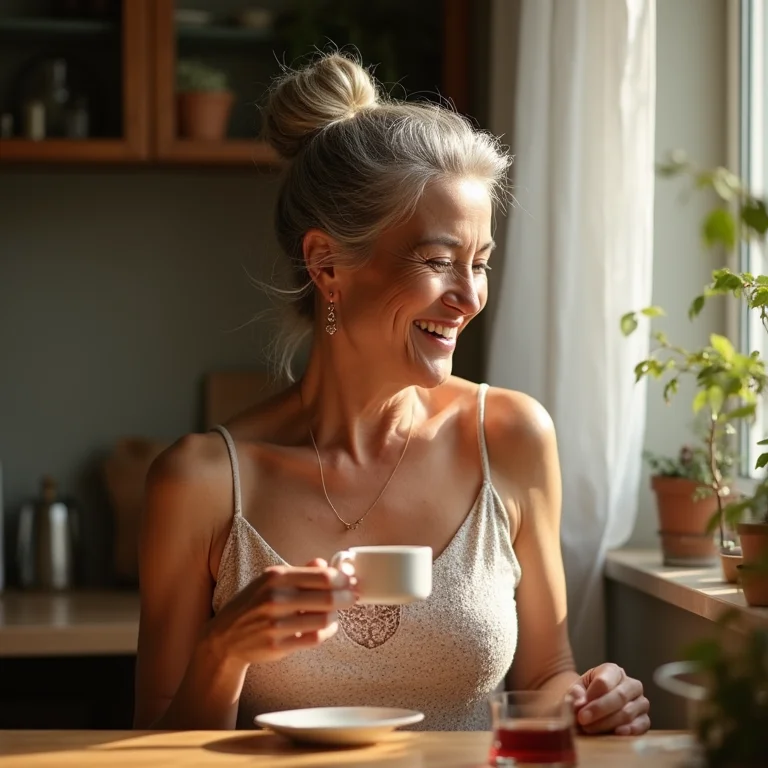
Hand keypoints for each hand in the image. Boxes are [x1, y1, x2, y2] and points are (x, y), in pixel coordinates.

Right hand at [204, 558, 356, 667]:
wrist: (225, 637)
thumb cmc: (253, 604)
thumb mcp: (269, 580)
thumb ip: (299, 571)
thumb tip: (324, 562)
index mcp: (276, 577)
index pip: (321, 576)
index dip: (342, 579)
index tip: (350, 580)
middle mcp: (275, 599)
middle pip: (327, 598)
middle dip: (346, 597)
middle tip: (353, 597)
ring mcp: (275, 624)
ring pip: (324, 619)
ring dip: (336, 615)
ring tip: (336, 612)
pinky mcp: (277, 646)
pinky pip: (314, 638)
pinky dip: (327, 631)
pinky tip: (327, 626)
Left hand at [568, 664, 649, 734]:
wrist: (591, 711)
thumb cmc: (583, 698)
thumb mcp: (574, 692)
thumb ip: (575, 695)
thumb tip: (579, 703)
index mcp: (612, 671)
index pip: (604, 681)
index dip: (592, 696)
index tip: (579, 710)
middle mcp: (630, 684)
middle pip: (619, 696)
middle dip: (600, 710)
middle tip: (583, 720)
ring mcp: (640, 702)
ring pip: (628, 712)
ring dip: (607, 722)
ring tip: (590, 728)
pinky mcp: (645, 720)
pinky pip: (641, 726)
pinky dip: (627, 731)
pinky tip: (614, 733)